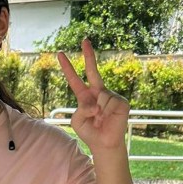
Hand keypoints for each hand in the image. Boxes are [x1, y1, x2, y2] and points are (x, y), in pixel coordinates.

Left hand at [57, 39, 129, 153]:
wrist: (104, 143)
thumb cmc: (90, 132)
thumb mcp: (77, 119)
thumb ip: (81, 108)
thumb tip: (95, 103)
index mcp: (84, 96)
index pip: (74, 79)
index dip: (67, 67)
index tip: (61, 54)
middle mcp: (98, 93)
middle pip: (92, 71)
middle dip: (88, 55)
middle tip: (84, 40)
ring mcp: (110, 96)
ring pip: (98, 96)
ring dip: (96, 110)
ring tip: (100, 119)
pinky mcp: (121, 102)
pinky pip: (108, 101)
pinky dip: (105, 111)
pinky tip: (108, 118)